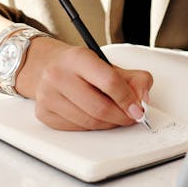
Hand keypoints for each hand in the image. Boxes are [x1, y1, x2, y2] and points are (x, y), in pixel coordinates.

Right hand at [16, 36, 152, 131]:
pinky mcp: (44, 113)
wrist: (48, 67)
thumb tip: (143, 99)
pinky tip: (96, 118)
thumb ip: (134, 78)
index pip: (109, 81)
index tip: (138, 109)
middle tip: (130, 117)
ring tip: (115, 117)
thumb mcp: (109, 65)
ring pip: (88, 122)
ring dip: (108, 124)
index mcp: (78, 58)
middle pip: (99, 107)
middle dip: (120, 117)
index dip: (128, 99)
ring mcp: (48, 96)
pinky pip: (76, 129)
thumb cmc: (81, 67)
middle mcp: (59, 75)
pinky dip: (92, 128)